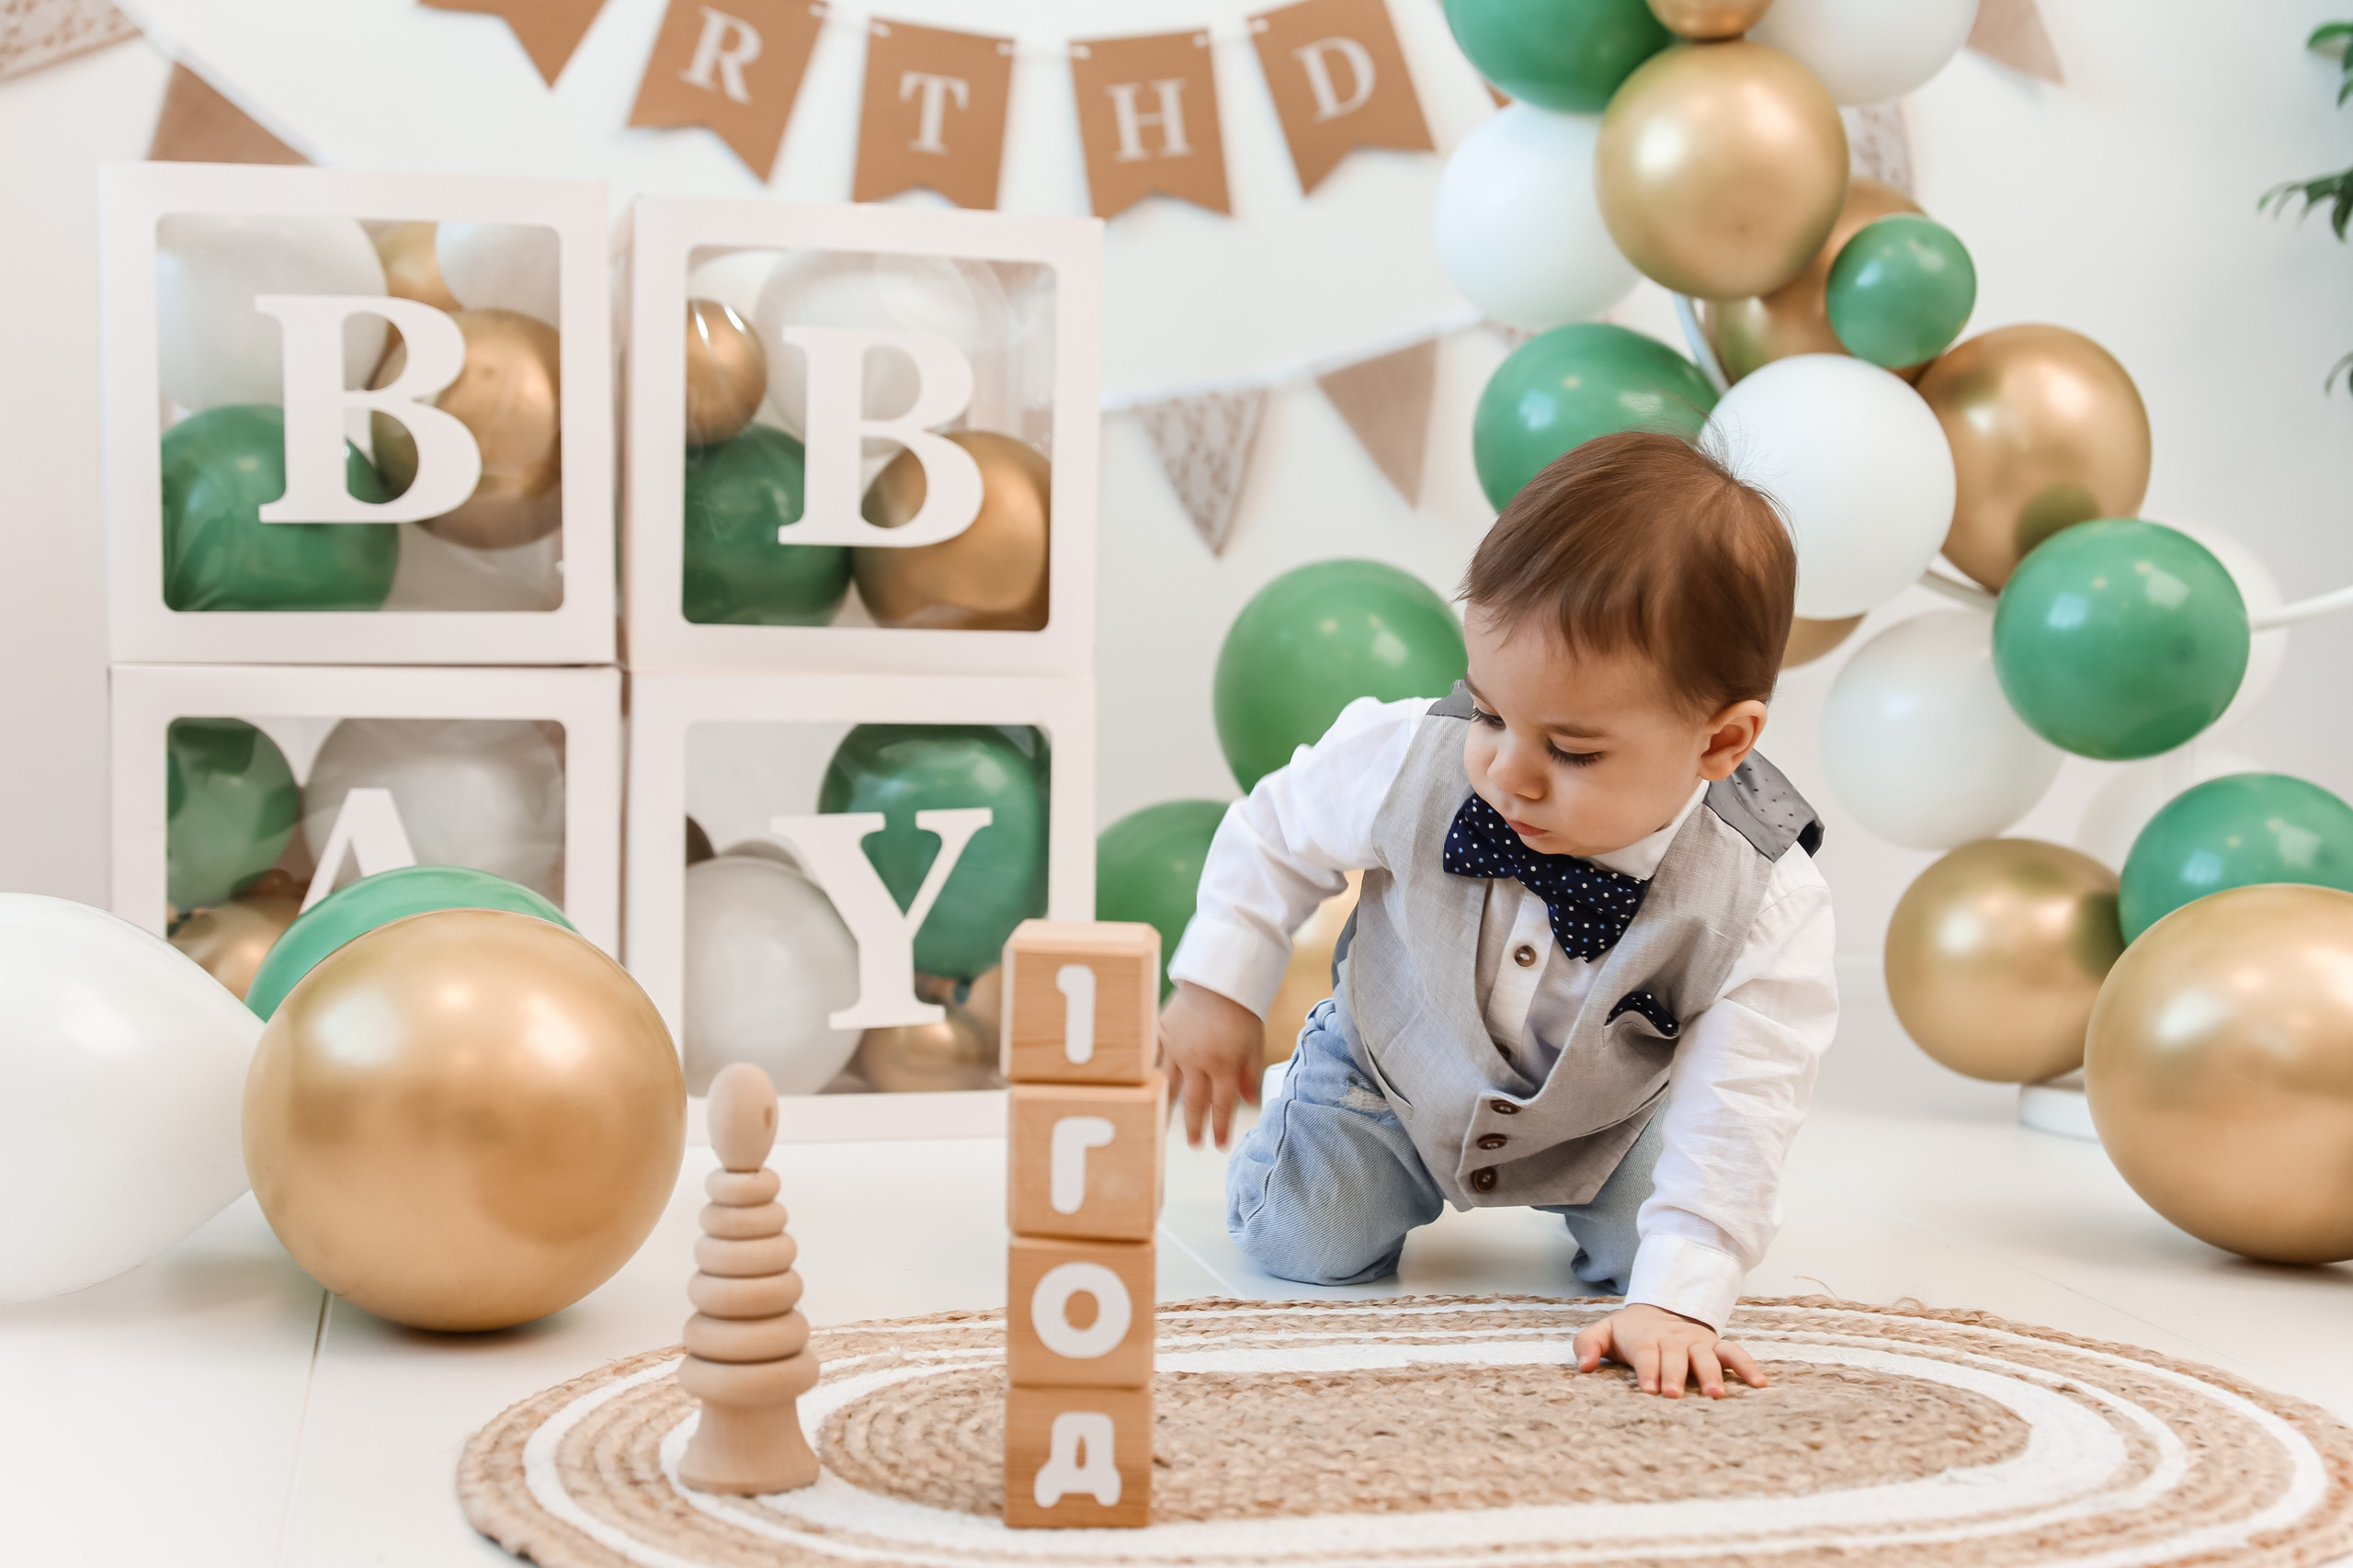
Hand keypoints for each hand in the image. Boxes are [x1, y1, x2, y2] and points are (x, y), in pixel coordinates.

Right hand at [1157, 981, 1264, 1149]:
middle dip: (1194, 1127)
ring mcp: (1175, 1047)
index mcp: (1223, 1064)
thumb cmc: (1241, 1010)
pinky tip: (1143, 1090)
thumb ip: (1250, 1075)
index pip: (1221, 1105)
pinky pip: (1153, 1059)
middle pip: (1194, 1102)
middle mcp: (1196, 1060)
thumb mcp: (1254, 1044)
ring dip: (1166, 1110)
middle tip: (1194, 1144)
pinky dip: (1149, 1076)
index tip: (1218, 1146)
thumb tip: (1250, 1102)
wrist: (1218, 975)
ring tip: (1161, 1129)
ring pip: (1168, 1086)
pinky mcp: (1161, 1033)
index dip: (1220, 1128)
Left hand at [1573, 1302, 1766, 1398]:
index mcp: (1646, 1338)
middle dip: (1675, 1375)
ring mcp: (1697, 1344)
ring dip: (1711, 1374)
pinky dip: (1748, 1366)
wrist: (1659, 1310)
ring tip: (1715, 1395)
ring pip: (1706, 1357)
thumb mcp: (1604, 1332)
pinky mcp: (1716, 1348)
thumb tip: (1583, 1366)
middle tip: (1674, 1394)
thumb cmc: (1629, 1333)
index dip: (1648, 1370)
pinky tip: (1760, 1384)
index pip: (1646, 1354)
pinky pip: (1735, 1354)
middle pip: (1675, 1357)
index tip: (1648, 1389)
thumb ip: (1588, 1345)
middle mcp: (1673, 1341)